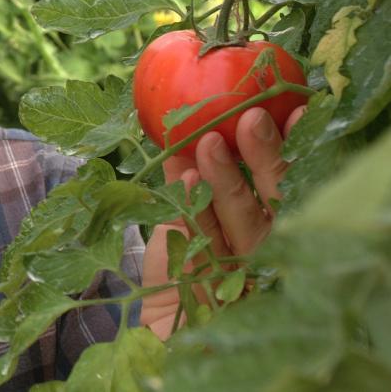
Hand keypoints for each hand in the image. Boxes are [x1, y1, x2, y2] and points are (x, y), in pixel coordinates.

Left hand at [140, 105, 305, 339]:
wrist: (159, 341)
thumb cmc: (175, 285)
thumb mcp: (178, 225)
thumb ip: (186, 185)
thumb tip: (181, 137)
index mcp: (266, 235)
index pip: (287, 186)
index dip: (288, 149)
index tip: (292, 108)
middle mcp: (267, 256)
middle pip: (275, 202)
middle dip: (265, 159)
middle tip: (251, 118)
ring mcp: (249, 279)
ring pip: (246, 224)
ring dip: (228, 180)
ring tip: (208, 144)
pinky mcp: (223, 300)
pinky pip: (207, 251)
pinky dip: (195, 215)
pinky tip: (186, 182)